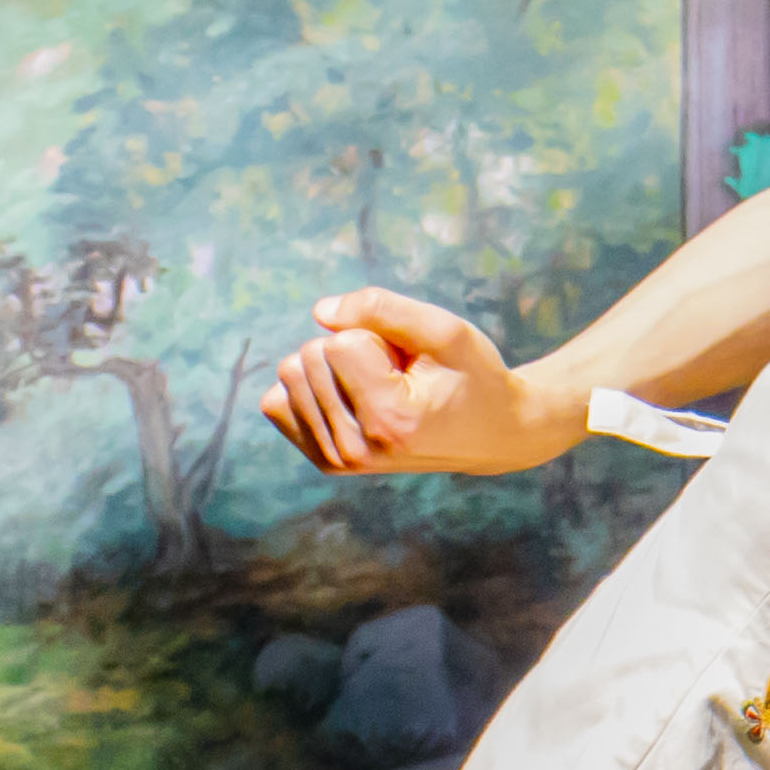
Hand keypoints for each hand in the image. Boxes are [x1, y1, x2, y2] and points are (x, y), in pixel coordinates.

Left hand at [264, 289, 568, 478]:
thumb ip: (383, 307)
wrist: (492, 435)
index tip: (410, 365)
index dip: (376, 338)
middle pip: (308, 357)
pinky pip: (277, 402)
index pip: (337, 343)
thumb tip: (319, 312)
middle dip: (352, 352)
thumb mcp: (445, 330)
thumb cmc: (472, 376)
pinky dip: (311, 389)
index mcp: (389, 420)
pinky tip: (353, 401)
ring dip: (333, 372)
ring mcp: (338, 461)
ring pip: (290, 376)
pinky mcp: (325, 462)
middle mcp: (357, 449)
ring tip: (383, 391)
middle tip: (399, 378)